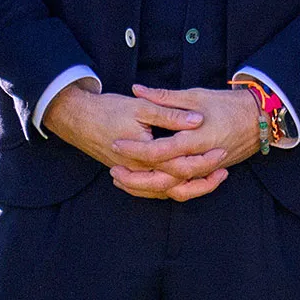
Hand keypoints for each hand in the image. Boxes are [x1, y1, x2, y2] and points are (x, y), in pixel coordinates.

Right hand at [42, 79, 207, 180]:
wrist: (76, 118)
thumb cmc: (108, 110)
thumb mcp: (142, 107)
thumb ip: (170, 115)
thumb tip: (197, 119)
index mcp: (144, 154)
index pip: (179, 167)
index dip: (203, 161)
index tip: (222, 151)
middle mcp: (137, 170)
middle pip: (175, 186)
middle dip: (202, 181)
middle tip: (223, 170)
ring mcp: (132, 174)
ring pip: (164, 192)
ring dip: (190, 188)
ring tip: (213, 177)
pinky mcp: (129, 174)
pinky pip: (152, 190)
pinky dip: (172, 188)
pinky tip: (188, 180)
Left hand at [106, 85, 261, 200]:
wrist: (261, 119)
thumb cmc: (229, 104)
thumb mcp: (197, 96)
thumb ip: (165, 97)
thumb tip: (137, 89)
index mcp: (197, 139)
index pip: (160, 150)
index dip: (136, 149)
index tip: (116, 143)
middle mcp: (202, 159)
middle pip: (165, 178)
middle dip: (137, 178)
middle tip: (114, 171)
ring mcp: (207, 170)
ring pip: (175, 189)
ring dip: (148, 188)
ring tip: (125, 180)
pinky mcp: (210, 174)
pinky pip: (185, 188)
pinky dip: (164, 189)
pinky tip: (147, 183)